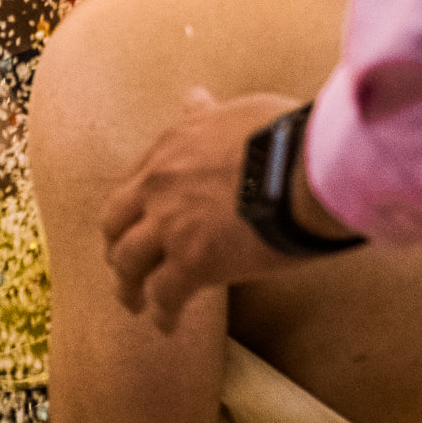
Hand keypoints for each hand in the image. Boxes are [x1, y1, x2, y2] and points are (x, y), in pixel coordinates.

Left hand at [99, 89, 313, 330]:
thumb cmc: (287, 135)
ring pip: (129, 264)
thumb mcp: (237, 109)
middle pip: (115, 224)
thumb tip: (194, 96)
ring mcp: (171, 226)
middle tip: (125, 264)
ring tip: (135, 303)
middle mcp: (159, 186)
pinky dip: (163, 314)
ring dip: (129, 286)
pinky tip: (167, 326)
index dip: (134, 207)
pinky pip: (165, 295)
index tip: (139, 220)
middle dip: (117, 246)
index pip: (135, 181)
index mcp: (170, 147)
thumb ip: (208, 113)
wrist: (306, 168)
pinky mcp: (192, 262)